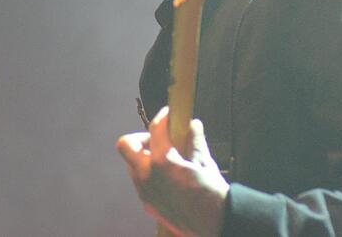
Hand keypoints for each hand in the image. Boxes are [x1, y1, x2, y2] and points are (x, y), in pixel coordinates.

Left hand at [116, 106, 229, 236]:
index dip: (162, 117)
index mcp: (163, 162)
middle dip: (141, 138)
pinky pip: (140, 181)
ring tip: (166, 158)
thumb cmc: (212, 197)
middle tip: (159, 139)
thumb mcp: (205, 164)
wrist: (215, 226)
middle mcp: (148, 176)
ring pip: (132, 165)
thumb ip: (195, 142)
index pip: (155, 129)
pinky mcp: (147, 204)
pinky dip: (149, 173)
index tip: (168, 115)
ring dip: (144, 156)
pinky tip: (168, 175)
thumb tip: (193, 126)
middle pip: (126, 145)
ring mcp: (145, 191)